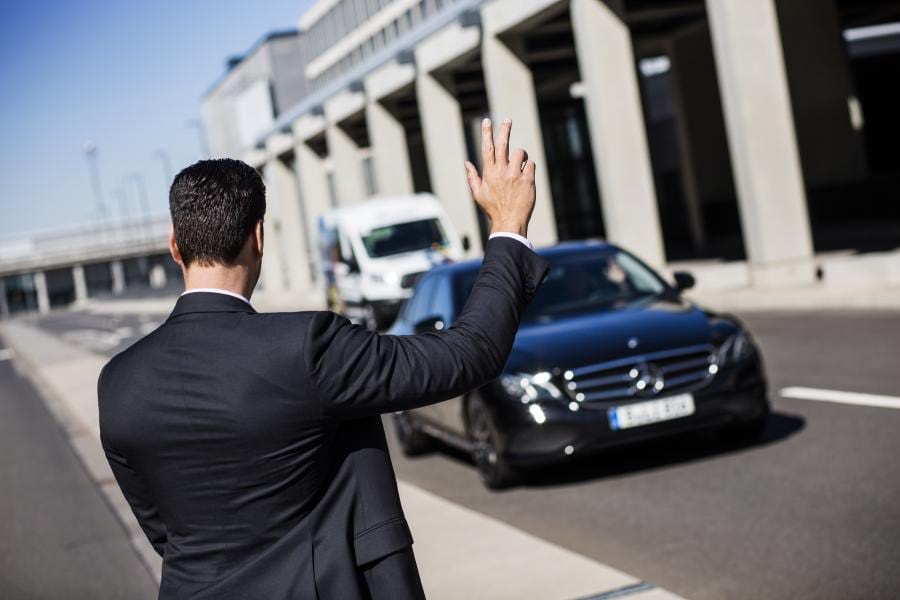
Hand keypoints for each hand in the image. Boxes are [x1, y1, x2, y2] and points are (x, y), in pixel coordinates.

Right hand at [464, 118, 535, 238]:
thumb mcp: (478, 194)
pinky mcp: (528, 180)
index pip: (487, 148)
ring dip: (520, 156)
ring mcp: (515, 175)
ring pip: (520, 153)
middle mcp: (502, 171)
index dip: (487, 133)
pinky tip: (525, 177)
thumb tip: (466, 163)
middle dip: (504, 130)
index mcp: (489, 173)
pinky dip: (529, 168)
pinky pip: (531, 164)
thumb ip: (472, 177)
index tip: (487, 121)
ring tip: (519, 165)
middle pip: (503, 144)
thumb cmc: (493, 209)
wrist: (509, 221)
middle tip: (507, 120)